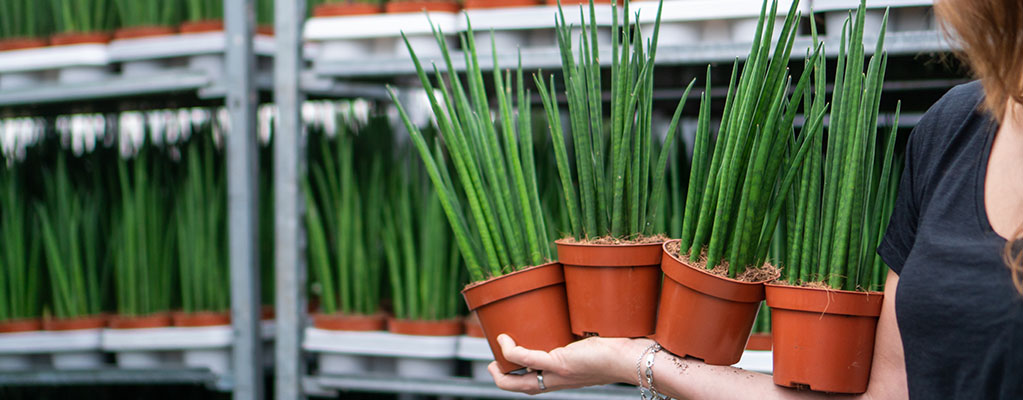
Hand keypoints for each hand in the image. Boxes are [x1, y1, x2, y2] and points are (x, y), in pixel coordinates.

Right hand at [488, 333, 654, 393]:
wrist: (633, 360)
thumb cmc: (622, 352)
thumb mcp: (595, 348)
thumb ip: (585, 339)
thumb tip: (583, 319)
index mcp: (564, 379)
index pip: (535, 385)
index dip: (517, 378)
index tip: (510, 360)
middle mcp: (558, 381)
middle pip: (519, 389)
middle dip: (500, 379)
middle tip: (493, 362)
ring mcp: (558, 374)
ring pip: (516, 382)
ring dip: (499, 369)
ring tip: (498, 345)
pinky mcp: (560, 364)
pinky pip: (525, 360)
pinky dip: (510, 350)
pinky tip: (506, 339)